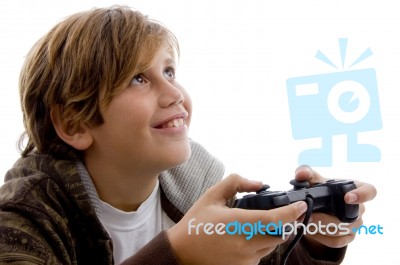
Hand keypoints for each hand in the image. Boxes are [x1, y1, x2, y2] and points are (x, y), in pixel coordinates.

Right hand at [167, 174, 307, 264]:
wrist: (182, 253)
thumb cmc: (196, 222)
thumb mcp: (212, 196)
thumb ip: (236, 183)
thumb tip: (260, 184)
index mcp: (237, 224)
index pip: (273, 220)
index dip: (291, 212)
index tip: (301, 205)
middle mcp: (245, 244)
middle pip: (279, 234)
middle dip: (285, 223)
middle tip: (282, 212)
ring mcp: (245, 259)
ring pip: (272, 245)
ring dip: (272, 233)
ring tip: (259, 222)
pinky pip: (262, 255)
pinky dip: (261, 244)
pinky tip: (247, 236)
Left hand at [294, 165, 376, 250]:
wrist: (318, 208)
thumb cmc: (320, 189)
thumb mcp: (312, 180)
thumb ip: (305, 173)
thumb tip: (301, 174)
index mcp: (355, 189)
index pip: (369, 191)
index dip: (362, 195)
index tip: (347, 197)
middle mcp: (360, 208)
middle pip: (350, 217)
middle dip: (326, 218)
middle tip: (307, 216)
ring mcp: (356, 224)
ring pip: (341, 230)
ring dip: (320, 228)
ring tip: (303, 223)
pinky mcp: (348, 237)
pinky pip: (336, 241)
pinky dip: (320, 237)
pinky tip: (309, 230)